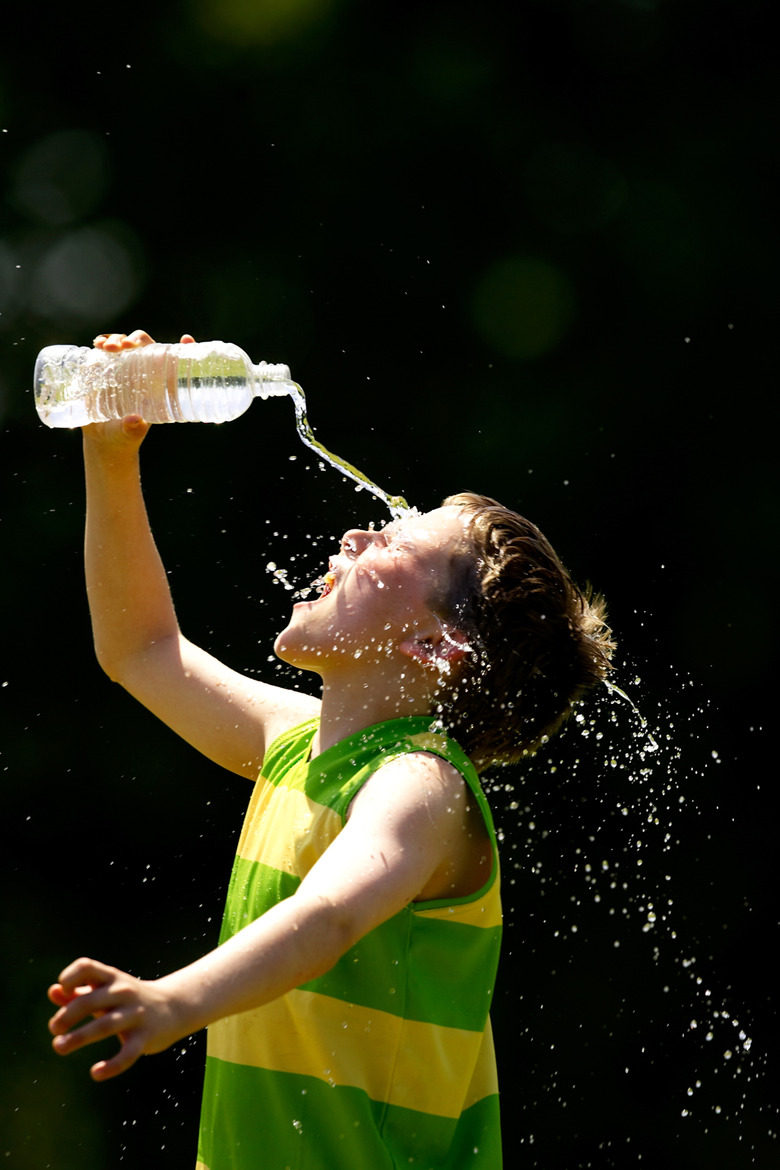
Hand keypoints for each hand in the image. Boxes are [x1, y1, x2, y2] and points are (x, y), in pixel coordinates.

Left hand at [47, 956, 182, 1080]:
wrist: (174, 1007)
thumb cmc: (129, 999)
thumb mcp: (106, 991)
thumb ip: (79, 991)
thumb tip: (52, 991)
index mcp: (112, 978)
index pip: (87, 967)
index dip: (70, 977)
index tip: (64, 991)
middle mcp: (124, 992)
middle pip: (90, 1001)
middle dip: (67, 1016)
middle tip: (55, 1029)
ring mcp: (136, 1014)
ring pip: (104, 1026)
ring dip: (78, 1038)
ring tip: (59, 1046)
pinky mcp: (145, 1037)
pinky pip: (128, 1053)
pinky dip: (112, 1065)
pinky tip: (96, 1073)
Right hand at [83, 330, 195, 443]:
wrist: (103, 440)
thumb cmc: (125, 436)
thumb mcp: (131, 433)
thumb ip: (133, 428)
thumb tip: (134, 420)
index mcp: (154, 383)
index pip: (169, 361)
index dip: (181, 348)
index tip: (186, 340)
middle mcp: (138, 372)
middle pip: (142, 345)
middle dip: (136, 339)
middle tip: (126, 346)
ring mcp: (118, 369)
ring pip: (121, 343)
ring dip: (116, 339)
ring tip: (107, 347)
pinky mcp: (100, 370)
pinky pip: (101, 351)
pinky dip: (100, 343)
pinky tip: (97, 344)